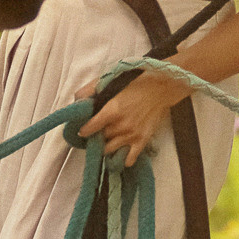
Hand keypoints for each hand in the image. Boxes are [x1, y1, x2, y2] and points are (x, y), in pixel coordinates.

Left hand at [71, 68, 186, 166]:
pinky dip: (124, 158)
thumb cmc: (136, 83)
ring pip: (110, 150)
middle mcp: (120, 126)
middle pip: (100, 139)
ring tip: (108, 140)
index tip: (82, 130)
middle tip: (98, 131)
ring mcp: (132, 135)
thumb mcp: (111, 80)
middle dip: (97, 136)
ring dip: (107, 146)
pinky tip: (122, 151)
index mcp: (112, 111)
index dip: (84, 130)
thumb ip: (91, 89)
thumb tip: (77, 99)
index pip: (90, 128)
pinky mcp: (142, 141)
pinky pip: (129, 159)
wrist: (161, 88)